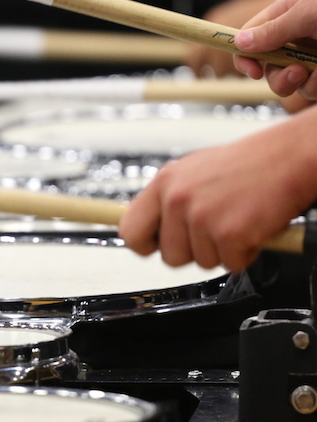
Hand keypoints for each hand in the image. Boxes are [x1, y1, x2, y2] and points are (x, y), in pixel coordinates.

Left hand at [119, 106, 316, 270]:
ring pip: (202, 263)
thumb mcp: (193, 172)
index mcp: (164, 183)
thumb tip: (149, 226)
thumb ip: (169, 199)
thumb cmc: (248, 164)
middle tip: (215, 231)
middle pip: (170, 257)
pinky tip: (253, 228)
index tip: (158, 245)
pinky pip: (231, 265)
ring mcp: (202, 217)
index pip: (130, 231)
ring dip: (223, 251)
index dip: (146, 245)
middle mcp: (177, 199)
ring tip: (237, 221)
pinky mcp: (229, 234)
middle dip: (194, 252)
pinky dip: (246, 254)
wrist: (290, 156)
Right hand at [234, 0, 316, 99]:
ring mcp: (310, 56)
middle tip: (296, 73)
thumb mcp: (309, 13)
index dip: (245, 55)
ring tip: (316, 74)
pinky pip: (308, 89)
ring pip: (286, 81)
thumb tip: (240, 42)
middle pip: (266, 65)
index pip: (250, 36)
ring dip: (298, 83)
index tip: (253, 71)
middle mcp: (297, 36)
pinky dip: (316, 86)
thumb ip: (274, 29)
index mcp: (288, 13)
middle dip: (277, 75)